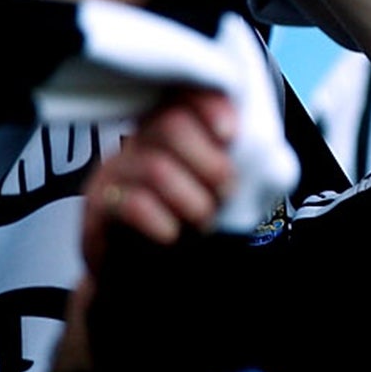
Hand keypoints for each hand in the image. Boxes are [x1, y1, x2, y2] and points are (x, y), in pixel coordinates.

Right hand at [82, 90, 235, 272]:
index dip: (209, 106)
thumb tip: (272, 165)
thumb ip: (237, 168)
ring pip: (156, 167)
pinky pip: (131, 204)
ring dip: (193, 199)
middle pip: (171, 124)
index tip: (231, 134)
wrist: (140, 275)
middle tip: (226, 192)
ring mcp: (115, 172)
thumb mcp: (215, 191)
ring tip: (204, 220)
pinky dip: (163, 221)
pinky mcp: (98, 206)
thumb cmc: (185, 224)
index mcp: (170, 131)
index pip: (183, 96)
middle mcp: (138, 143)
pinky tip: (172, 234)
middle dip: (211, 162)